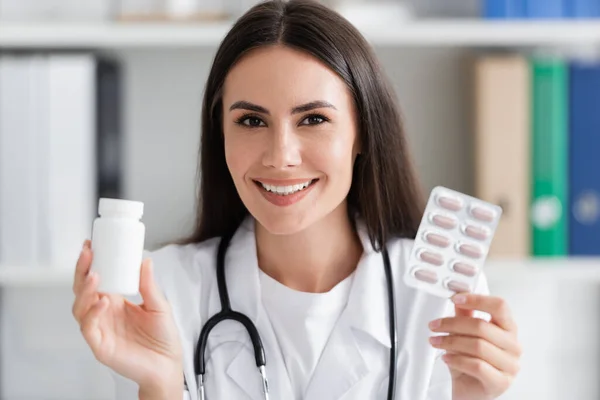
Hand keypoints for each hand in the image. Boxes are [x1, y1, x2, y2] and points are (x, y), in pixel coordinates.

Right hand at [71, 240, 183, 394]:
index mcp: (115, 301)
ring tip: (95, 275)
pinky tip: (103, 301)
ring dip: (85, 289)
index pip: (96, 279)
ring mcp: (99, 328)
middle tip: (88, 253)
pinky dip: (92, 313)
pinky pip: (88, 327)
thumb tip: (145, 260)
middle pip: (82, 289)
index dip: (91, 263)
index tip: (91, 245)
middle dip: (82, 270)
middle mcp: (103, 313)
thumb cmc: (163, 337)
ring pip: (80, 307)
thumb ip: (149, 285)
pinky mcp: (99, 345)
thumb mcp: (159, 305)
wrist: (167, 364)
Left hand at [428, 293, 521, 399]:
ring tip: (435, 342)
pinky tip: (445, 358)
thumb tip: (457, 294)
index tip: (455, 298)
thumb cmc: (470, 362)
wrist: (470, 391)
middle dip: (452, 324)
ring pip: (478, 345)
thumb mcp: (465, 335)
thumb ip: (464, 315)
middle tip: (434, 326)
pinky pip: (477, 366)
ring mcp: (510, 365)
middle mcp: (513, 346)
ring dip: (450, 342)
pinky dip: (457, 359)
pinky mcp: (500, 382)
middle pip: (482, 326)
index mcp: (508, 329)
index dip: (477, 299)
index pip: (500, 306)